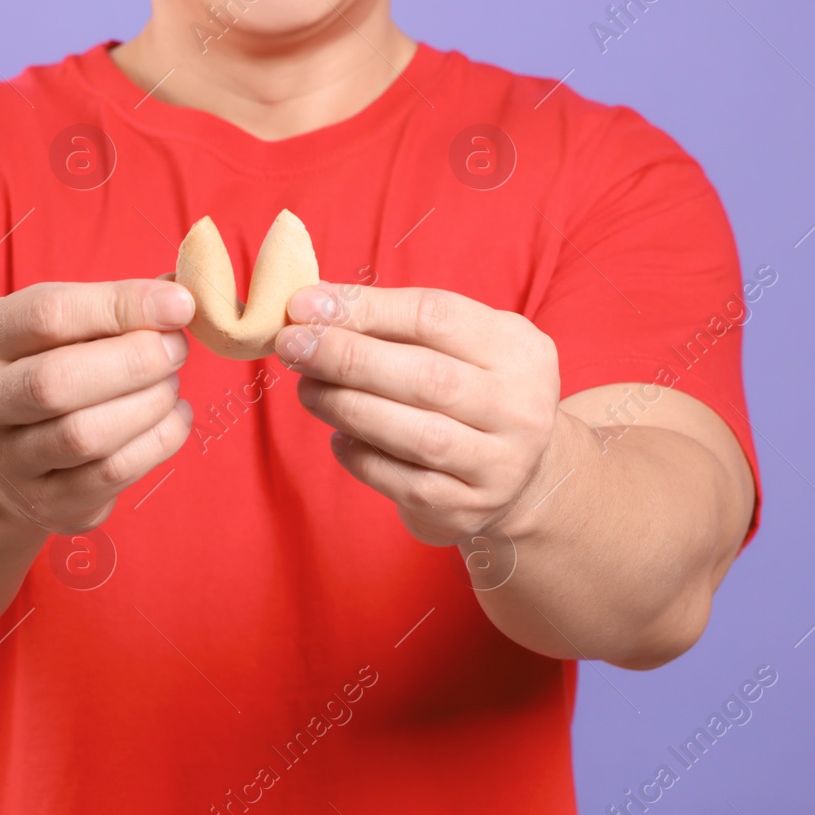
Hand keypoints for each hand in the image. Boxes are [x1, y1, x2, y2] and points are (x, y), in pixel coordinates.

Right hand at [0, 280, 194, 533]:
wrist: (7, 457)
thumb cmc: (48, 368)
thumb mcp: (60, 327)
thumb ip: (113, 304)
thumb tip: (182, 293)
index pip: (47, 314)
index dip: (123, 305)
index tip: (180, 303)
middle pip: (57, 381)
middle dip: (135, 360)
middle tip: (177, 348)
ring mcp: (7, 463)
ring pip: (86, 434)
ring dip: (150, 402)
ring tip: (170, 382)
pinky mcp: (47, 504)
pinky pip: (113, 472)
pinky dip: (160, 439)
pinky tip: (173, 415)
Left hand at [276, 284, 561, 546]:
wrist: (520, 478)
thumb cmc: (472, 393)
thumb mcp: (458, 346)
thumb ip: (396, 322)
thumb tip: (315, 305)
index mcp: (519, 351)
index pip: (436, 317)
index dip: (365, 309)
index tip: (305, 306)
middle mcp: (520, 409)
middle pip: (426, 377)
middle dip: (347, 357)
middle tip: (293, 345)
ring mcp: (499, 466)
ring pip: (416, 435)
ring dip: (347, 406)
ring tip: (307, 389)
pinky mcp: (467, 509)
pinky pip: (403, 482)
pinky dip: (360, 456)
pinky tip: (337, 436)